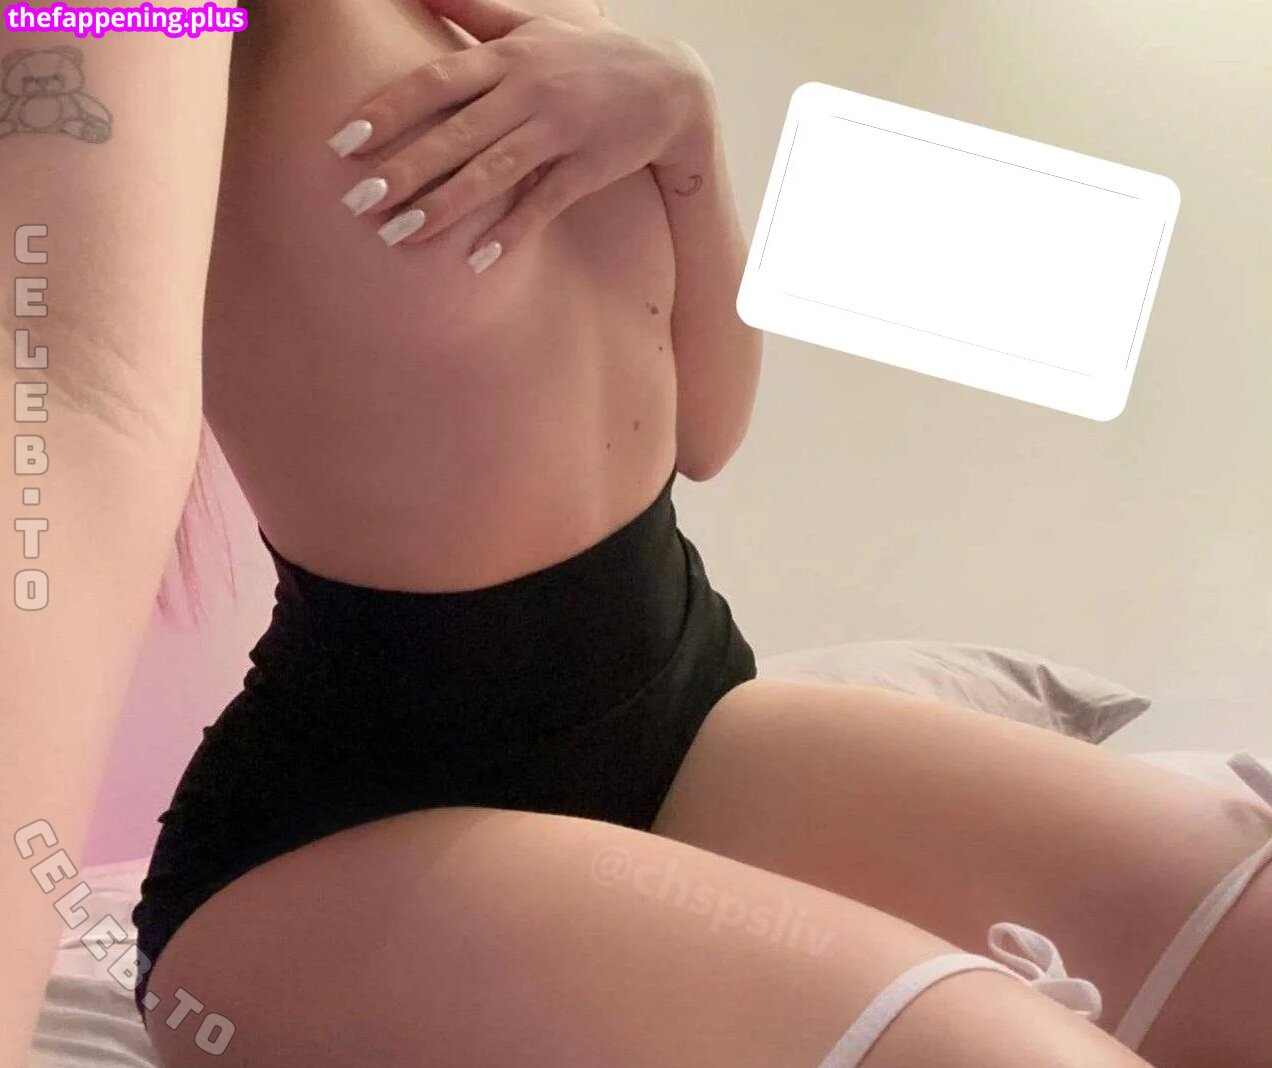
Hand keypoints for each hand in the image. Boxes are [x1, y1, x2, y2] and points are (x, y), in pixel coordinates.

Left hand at [325, 0, 713, 271]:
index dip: (389, 112)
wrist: (669, 84)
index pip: (436, 83)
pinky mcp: (587, 170)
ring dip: (445, 206)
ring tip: (400, 235)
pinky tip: (476, 260)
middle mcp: (530, 93)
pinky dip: (511, 231)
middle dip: (404, 170)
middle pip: (456, 134)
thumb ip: (470, 8)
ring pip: (494, 173)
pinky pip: (543, 204)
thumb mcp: (531, 22)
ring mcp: (561, 133)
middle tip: (357, 202)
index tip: (346, 142)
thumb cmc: (586, 54)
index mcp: (509, 57)